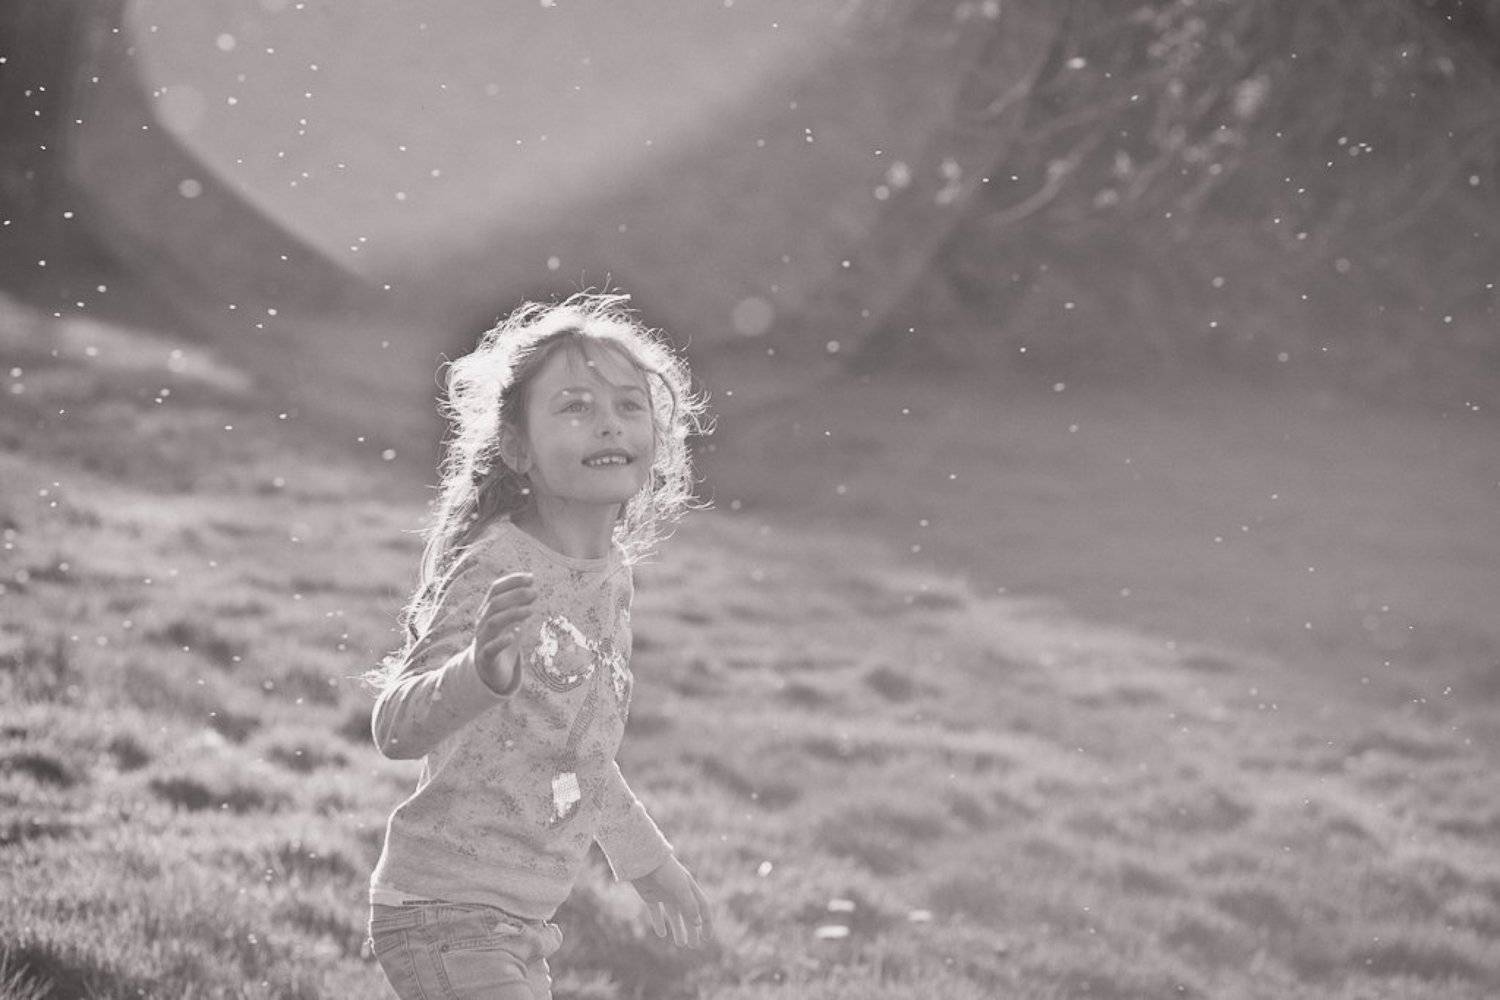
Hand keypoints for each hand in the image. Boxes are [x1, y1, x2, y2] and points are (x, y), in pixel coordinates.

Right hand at [470, 572, 534, 692]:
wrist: (489, 671)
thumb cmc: (501, 641)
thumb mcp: (510, 622)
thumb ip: (518, 607)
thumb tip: (532, 589)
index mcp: (487, 611)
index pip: (495, 590)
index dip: (512, 581)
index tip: (531, 578)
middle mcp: (482, 623)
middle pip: (494, 603)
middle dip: (515, 595)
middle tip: (535, 593)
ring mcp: (482, 640)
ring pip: (492, 623)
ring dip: (512, 613)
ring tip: (531, 610)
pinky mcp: (486, 658)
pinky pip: (490, 648)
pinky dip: (502, 640)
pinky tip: (517, 632)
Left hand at [630, 856, 713, 948]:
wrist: (643, 860)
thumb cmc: (664, 871)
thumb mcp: (680, 888)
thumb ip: (689, 905)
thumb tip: (698, 923)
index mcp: (689, 888)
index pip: (702, 908)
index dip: (707, 923)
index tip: (707, 939)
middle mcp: (678, 892)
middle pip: (689, 914)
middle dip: (692, 930)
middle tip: (693, 946)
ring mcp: (664, 894)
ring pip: (674, 915)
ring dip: (678, 929)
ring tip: (680, 944)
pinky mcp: (650, 896)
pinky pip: (656, 912)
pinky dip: (659, 923)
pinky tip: (661, 934)